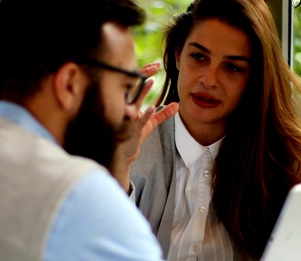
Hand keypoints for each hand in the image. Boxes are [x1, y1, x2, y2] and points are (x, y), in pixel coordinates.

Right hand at [110, 62, 178, 190]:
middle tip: (154, 67)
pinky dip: (145, 114)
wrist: (122, 154)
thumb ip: (163, 114)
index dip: (144, 72)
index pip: (133, 83)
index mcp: (127, 104)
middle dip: (143, 75)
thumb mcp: (149, 124)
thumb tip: (178, 105)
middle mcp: (125, 109)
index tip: (156, 65)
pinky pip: (138, 122)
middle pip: (132, 87)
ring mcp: (128, 120)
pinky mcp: (132, 131)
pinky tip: (151, 107)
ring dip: (142, 92)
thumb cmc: (134, 137)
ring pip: (134, 102)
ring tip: (151, 82)